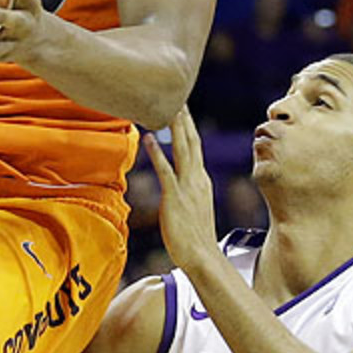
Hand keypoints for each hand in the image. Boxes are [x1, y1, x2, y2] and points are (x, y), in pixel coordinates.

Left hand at [142, 106, 219, 272]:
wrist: (203, 257)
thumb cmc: (195, 236)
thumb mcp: (193, 207)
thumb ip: (186, 192)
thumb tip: (176, 184)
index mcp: (201, 179)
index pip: (195, 145)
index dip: (188, 125)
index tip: (182, 107)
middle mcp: (197, 178)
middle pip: (191, 141)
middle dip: (184, 118)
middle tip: (177, 95)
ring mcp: (187, 186)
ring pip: (182, 149)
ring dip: (174, 127)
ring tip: (167, 106)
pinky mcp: (175, 196)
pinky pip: (165, 170)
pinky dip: (157, 152)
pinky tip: (149, 138)